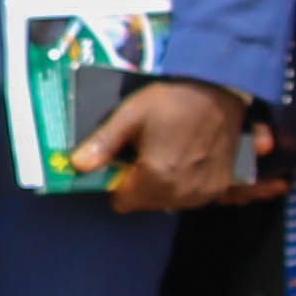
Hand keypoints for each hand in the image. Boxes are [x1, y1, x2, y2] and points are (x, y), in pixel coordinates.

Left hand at [78, 75, 254, 215]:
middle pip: (146, 204)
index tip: (125, 163)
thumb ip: (103, 144)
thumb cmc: (172, 100)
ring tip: (169, 154)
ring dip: (164, 187)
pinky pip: (192, 197)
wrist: (220, 91)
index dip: (119, 184)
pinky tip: (188, 161)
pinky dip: (186, 186)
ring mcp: (204, 193)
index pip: (124, 203)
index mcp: (156, 178)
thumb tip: (76, 165)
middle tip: (147, 153)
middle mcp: (181, 193)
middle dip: (140, 185)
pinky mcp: (220, 187)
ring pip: (169, 202)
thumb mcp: (131, 115)